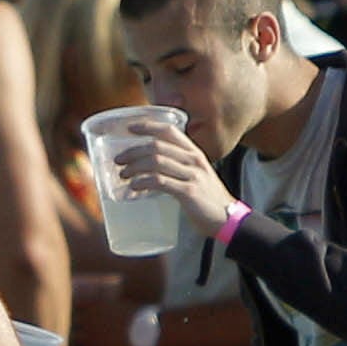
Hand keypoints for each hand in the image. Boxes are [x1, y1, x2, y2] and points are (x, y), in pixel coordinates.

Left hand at [114, 115, 236, 232]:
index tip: (129, 128)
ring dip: (134, 167)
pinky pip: (160, 181)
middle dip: (133, 151)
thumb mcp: (196, 175)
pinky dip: (143, 182)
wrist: (228, 219)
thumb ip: (177, 167)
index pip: (169, 130)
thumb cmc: (207, 199)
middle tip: (118, 160)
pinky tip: (134, 187)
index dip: (148, 126)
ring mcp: (192, 175)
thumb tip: (147, 167)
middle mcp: (194, 160)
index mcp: (195, 153)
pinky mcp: (189, 191)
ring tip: (123, 175)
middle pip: (157, 146)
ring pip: (156, 162)